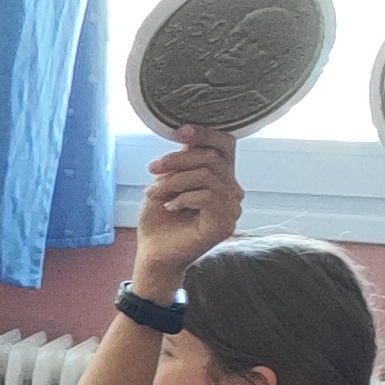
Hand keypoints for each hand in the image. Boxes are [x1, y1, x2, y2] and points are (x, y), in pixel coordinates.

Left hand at [131, 131, 240, 295]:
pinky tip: (170, 207)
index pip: (226, 145)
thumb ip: (182, 161)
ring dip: (174, 181)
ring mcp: (232, 208)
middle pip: (211, 158)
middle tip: (152, 169)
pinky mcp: (225, 223)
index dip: (206, 133)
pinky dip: (182, 197)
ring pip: (207, 176)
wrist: (153, 253)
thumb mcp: (167, 181)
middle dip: (177, 160)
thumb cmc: (159, 218)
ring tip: (155, 193)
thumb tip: (188, 135)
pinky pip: (207, 196)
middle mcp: (232, 191)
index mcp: (220, 178)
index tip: (179, 131)